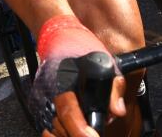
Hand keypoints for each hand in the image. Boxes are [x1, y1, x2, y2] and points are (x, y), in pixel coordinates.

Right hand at [33, 16, 125, 136]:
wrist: (61, 34)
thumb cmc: (83, 46)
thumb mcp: (107, 62)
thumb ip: (114, 88)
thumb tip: (118, 111)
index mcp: (65, 80)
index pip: (69, 111)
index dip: (80, 129)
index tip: (92, 136)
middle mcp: (50, 91)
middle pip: (61, 126)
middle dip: (79, 133)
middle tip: (95, 132)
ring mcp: (44, 99)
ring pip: (54, 129)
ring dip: (71, 133)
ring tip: (88, 129)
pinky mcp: (43, 104)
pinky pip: (50, 126)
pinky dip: (61, 131)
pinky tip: (74, 128)